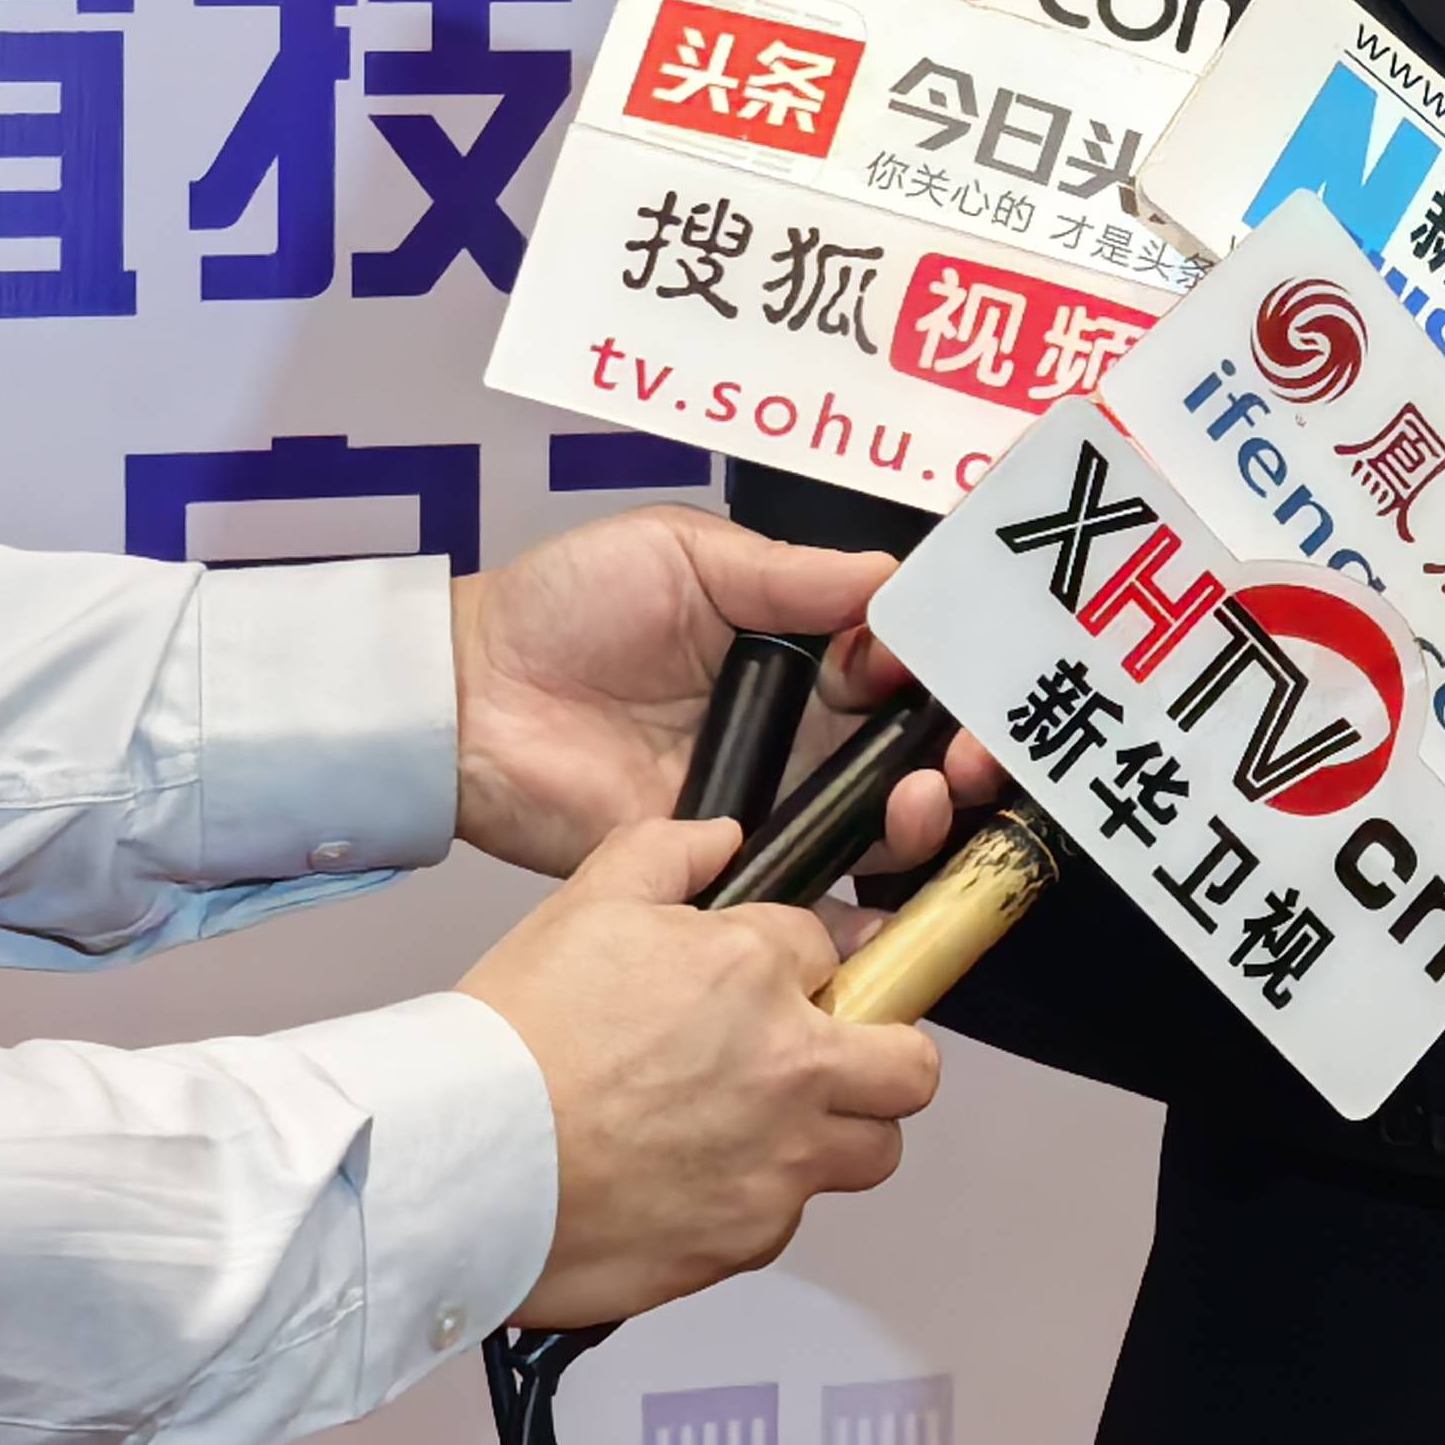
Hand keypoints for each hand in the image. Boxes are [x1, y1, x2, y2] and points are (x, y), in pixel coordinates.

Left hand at [449, 506, 995, 877]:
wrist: (470, 697)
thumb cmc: (566, 605)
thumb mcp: (684, 555)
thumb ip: (789, 575)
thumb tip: (890, 573)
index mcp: (797, 650)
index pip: (902, 663)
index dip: (948, 668)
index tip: (968, 668)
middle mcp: (798, 729)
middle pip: (912, 748)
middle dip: (965, 750)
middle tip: (974, 752)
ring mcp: (767, 800)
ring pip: (880, 819)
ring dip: (928, 810)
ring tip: (926, 796)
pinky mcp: (726, 864)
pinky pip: (810, 886)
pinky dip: (863, 890)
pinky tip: (887, 867)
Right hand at [458, 817, 944, 1328]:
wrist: (456, 1162)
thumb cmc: (513, 1042)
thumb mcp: (588, 903)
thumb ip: (670, 853)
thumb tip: (724, 840)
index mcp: (759, 974)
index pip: (834, 952)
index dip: (799, 966)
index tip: (771, 986)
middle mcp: (791, 1071)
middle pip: (909, 1068)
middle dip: (879, 1056)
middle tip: (822, 1057)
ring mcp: (778, 1165)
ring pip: (869, 1152)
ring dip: (835, 1135)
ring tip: (761, 1127)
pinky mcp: (745, 1239)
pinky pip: (789, 1220)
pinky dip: (758, 1202)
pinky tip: (692, 1182)